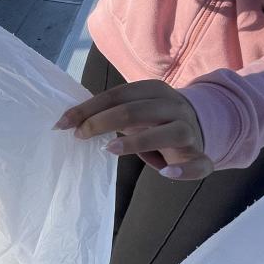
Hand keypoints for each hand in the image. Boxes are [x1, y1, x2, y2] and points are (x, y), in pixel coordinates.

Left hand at [55, 80, 211, 179]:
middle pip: (136, 110)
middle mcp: (174, 106)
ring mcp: (189, 130)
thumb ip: (107, 112)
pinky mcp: (200, 155)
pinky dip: (183, 171)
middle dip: (102, 122)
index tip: (62, 123)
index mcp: (154, 90)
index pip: (117, 95)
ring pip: (168, 133)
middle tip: (79, 135)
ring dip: (137, 142)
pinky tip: (166, 173)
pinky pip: (198, 164)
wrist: (197, 126)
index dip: (88, 108)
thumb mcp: (132, 110)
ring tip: (109, 150)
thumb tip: (70, 121)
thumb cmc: (153, 120)